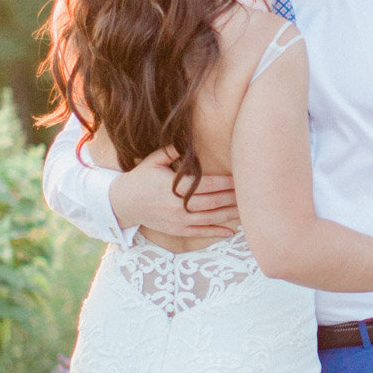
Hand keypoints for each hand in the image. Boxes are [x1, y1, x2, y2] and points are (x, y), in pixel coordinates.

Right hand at [109, 147, 238, 237]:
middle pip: (211, 202)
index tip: (239, 178)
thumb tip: (186, 139)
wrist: (123, 204)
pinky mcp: (177, 230)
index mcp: (173, 186)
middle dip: (231, 197)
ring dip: (229, 214)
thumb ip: (171, 151)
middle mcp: (177, 205)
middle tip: (250, 193)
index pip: (205, 184)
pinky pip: (200, 232)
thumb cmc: (140, 179)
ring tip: (246, 210)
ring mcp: (178, 220)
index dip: (224, 182)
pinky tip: (231, 231)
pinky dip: (216, 233)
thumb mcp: (153, 161)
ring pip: (209, 218)